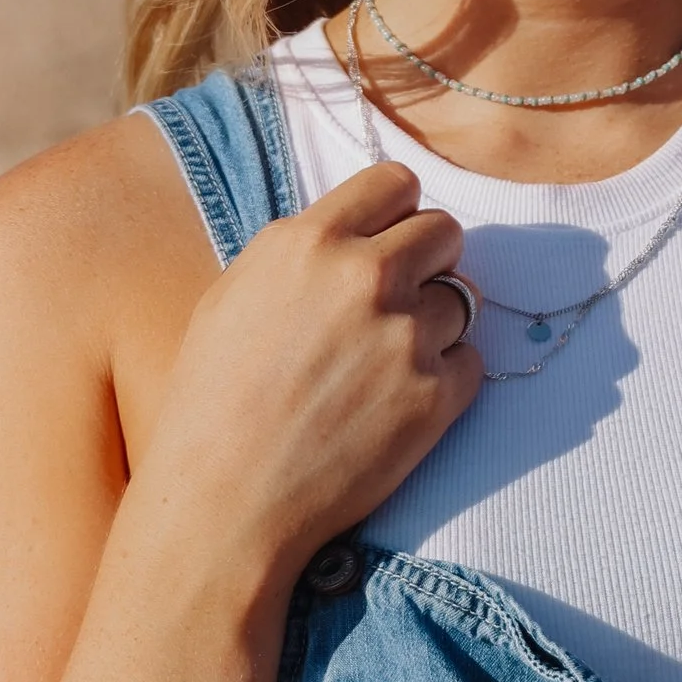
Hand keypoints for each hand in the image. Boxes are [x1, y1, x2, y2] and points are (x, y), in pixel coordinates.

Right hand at [140, 160, 482, 586]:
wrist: (225, 499)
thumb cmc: (212, 402)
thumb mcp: (234, 296)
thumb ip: (301, 253)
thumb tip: (353, 233)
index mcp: (311, 242)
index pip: (395, 182)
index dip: (398, 210)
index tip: (393, 235)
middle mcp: (367, 277)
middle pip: (444, 231)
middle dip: (428, 258)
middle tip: (398, 298)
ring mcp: (408, 337)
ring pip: (461, 298)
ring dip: (434, 323)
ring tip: (381, 364)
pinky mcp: (437, 396)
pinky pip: (470, 362)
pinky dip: (444, 378)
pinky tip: (395, 402)